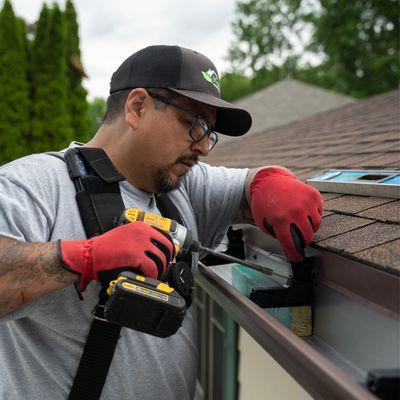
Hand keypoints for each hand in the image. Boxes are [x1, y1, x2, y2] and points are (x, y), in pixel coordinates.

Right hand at [58, 221, 175, 290]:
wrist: (88, 255)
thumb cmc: (105, 248)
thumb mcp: (127, 235)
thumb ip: (142, 239)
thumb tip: (158, 249)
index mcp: (141, 227)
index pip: (166, 236)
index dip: (171, 249)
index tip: (170, 256)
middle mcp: (143, 232)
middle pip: (167, 248)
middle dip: (167, 261)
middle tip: (163, 269)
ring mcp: (139, 244)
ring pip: (161, 259)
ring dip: (160, 270)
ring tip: (155, 275)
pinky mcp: (135, 256)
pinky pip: (152, 268)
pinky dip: (153, 275)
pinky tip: (148, 277)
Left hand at [250, 167, 322, 261]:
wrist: (270, 181)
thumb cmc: (265, 202)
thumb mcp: (263, 221)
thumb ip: (276, 234)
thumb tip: (289, 247)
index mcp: (280, 220)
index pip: (291, 244)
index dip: (294, 254)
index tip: (297, 258)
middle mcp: (295, 211)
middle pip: (308, 236)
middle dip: (304, 241)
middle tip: (299, 239)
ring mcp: (306, 202)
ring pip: (316, 225)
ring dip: (309, 227)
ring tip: (299, 222)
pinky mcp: (314, 195)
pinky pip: (319, 213)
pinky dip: (313, 214)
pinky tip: (303, 211)